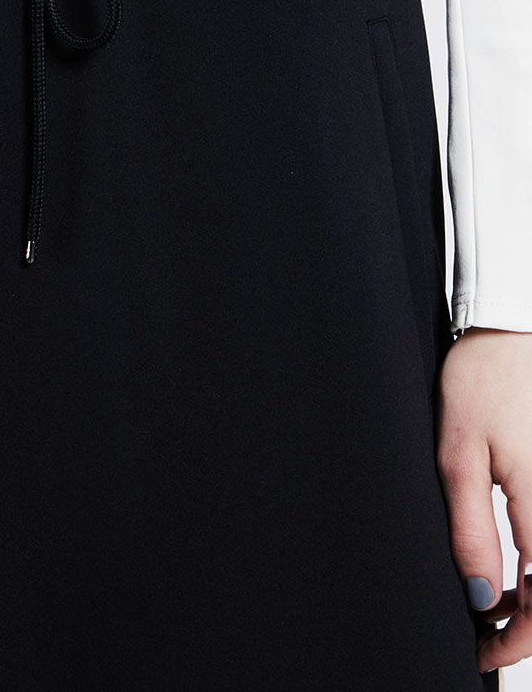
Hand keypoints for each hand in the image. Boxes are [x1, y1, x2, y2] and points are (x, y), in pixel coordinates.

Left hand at [436, 327, 531, 673]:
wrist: (510, 330)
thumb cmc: (481, 381)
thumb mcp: (458, 453)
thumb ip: (470, 528)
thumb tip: (480, 597)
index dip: (518, 640)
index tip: (484, 651)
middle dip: (531, 626)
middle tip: (487, 635)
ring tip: (498, 604)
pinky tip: (521, 570)